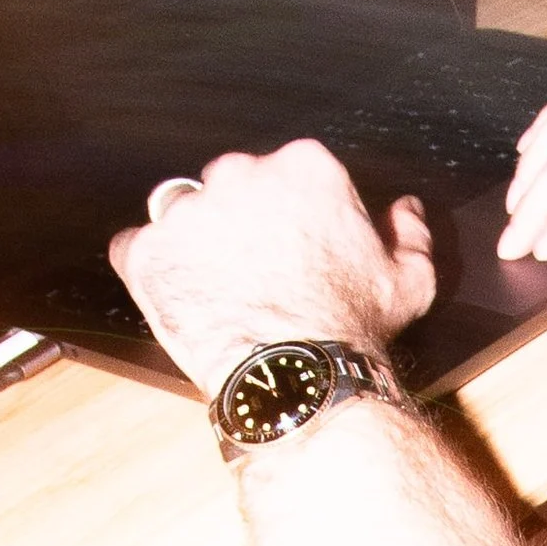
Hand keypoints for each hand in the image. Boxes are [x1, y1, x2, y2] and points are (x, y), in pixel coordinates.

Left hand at [109, 142, 437, 399]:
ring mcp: (189, 211)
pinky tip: (178, 292)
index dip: (292, 212)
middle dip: (239, 220)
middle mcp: (241, 174)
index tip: (295, 244)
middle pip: (231, 185)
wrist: (295, 378)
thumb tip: (404, 210)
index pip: (287, 172)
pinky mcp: (150, 251)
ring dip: (193, 239)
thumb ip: (410, 234)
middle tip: (256, 269)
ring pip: (182, 211)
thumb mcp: (409, 283)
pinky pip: (136, 247)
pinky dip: (151, 267)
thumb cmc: (349, 330)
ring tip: (216, 285)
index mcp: (306, 167)